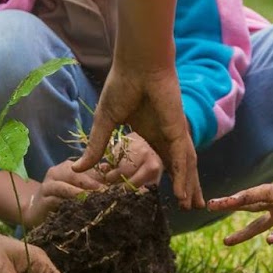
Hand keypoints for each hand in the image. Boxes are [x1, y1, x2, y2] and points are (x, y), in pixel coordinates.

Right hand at [25, 159, 107, 225]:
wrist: (37, 212)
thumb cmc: (62, 200)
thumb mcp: (78, 189)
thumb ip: (93, 181)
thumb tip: (111, 173)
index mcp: (67, 167)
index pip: (85, 166)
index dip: (100, 173)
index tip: (114, 182)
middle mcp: (56, 173)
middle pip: (74, 173)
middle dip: (90, 182)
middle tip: (104, 190)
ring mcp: (48, 186)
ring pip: (64, 186)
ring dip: (79, 193)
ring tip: (92, 198)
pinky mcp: (43, 200)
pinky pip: (55, 200)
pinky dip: (67, 204)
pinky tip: (77, 209)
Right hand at [74, 63, 201, 208]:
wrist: (136, 65)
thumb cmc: (121, 85)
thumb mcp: (105, 122)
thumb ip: (96, 146)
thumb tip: (79, 168)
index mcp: (150, 132)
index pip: (161, 160)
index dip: (166, 177)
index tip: (167, 194)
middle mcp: (166, 135)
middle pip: (178, 167)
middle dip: (186, 186)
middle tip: (191, 207)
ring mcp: (174, 133)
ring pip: (184, 166)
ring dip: (188, 186)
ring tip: (193, 206)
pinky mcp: (177, 130)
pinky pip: (182, 158)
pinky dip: (183, 177)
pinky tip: (184, 194)